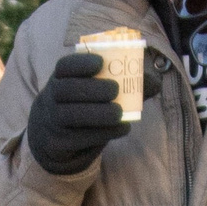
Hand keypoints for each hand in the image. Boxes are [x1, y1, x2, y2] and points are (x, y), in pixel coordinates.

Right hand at [25, 52, 133, 176]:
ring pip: (70, 115)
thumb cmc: (82, 105)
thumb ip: (124, 84)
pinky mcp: (58, 142)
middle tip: (114, 90)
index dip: (81, 63)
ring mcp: (52, 121)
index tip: (101, 63)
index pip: (64, 66)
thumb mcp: (94, 90)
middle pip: (66, 90)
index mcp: (61, 77)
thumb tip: (154, 82)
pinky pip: (79, 137)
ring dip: (97, 113)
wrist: (53, 136)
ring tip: (118, 113)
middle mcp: (52, 97)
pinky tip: (123, 128)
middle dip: (92, 89)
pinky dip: (103, 133)